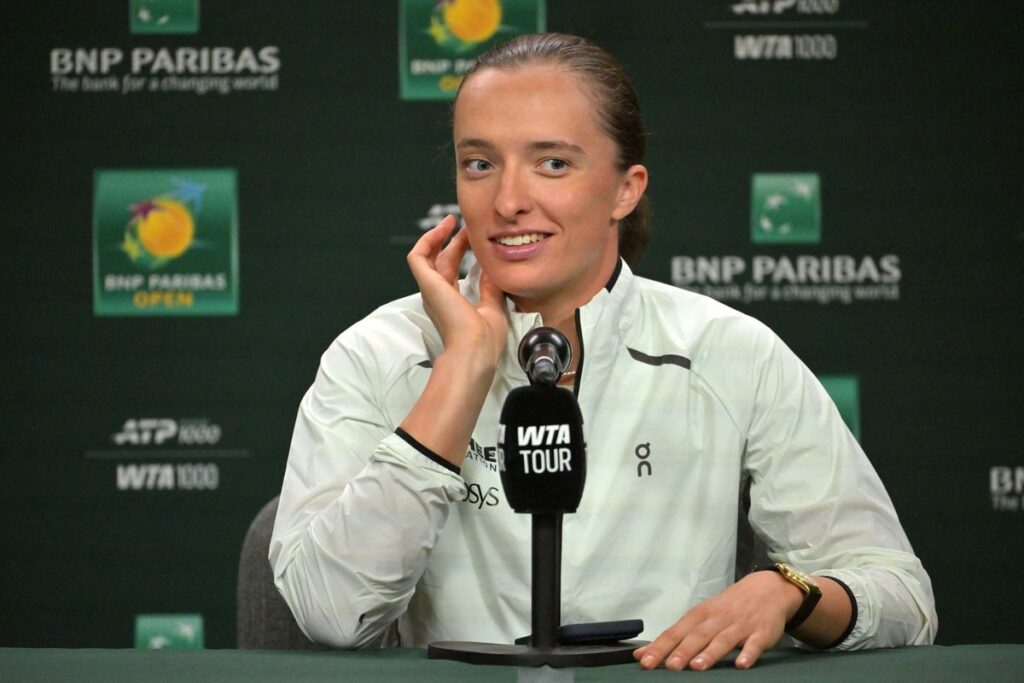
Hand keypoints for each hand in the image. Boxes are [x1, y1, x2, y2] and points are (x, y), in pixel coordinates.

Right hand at [406, 215, 507, 366]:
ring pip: (427, 256)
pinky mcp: (427, 283)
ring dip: (439, 236)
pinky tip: (442, 229)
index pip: (453, 272)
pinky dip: (427, 240)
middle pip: (441, 261)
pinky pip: (417, 256)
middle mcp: (438, 296)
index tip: (475, 238)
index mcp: (452, 303)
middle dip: (453, 241)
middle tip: (467, 225)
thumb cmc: (485, 339)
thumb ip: (491, 287)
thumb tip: (492, 268)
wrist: (475, 350)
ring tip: (453, 221)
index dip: (462, 253)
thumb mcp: (493, 306)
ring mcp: (431, 289)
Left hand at [633, 571, 801, 670]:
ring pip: (722, 639)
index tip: (645, 661)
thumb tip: (642, 653)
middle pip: (697, 636)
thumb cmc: (727, 607)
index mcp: (699, 615)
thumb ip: (674, 636)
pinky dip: (748, 653)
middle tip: (669, 666)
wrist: (767, 588)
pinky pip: (754, 644)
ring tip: (697, 666)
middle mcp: (717, 619)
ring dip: (710, 653)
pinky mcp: (761, 632)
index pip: (675, 632)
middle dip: (682, 651)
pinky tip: (742, 664)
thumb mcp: (700, 616)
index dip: (660, 647)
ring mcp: (739, 625)